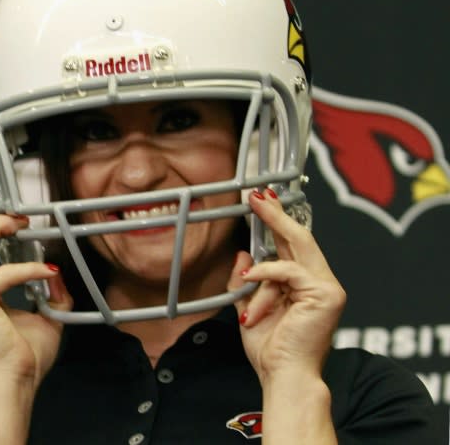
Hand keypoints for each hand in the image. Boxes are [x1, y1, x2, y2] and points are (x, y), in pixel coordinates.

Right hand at [0, 214, 72, 390]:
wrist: (12, 386)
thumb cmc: (23, 360)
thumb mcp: (46, 318)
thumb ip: (53, 294)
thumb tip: (59, 272)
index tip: (20, 224)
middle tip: (19, 219)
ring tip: (19, 226)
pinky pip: (2, 273)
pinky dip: (27, 269)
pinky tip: (48, 273)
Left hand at [227, 189, 345, 385]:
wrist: (284, 377)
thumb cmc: (271, 350)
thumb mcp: (248, 307)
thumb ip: (245, 281)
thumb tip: (243, 255)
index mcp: (306, 286)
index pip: (294, 246)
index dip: (279, 222)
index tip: (263, 202)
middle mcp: (322, 283)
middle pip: (301, 237)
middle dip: (278, 213)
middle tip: (259, 194)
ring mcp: (327, 288)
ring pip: (297, 246)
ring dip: (271, 229)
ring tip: (255, 207)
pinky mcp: (325, 294)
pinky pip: (288, 271)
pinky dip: (265, 273)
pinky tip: (249, 279)